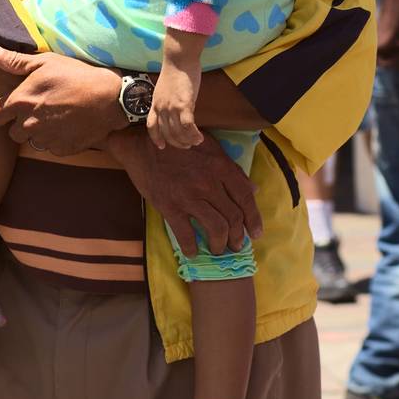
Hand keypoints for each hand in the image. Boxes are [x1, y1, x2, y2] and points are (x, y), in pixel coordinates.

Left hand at [0, 43, 122, 155]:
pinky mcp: (62, 149)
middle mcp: (28, 124)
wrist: (110, 98)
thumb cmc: (76, 75)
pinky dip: (56, 140)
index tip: (15, 105)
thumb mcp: (46, 62)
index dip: (3, 111)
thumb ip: (15, 60)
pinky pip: (51, 148)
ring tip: (55, 117)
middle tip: (39, 110)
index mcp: (20, 102)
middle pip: (12, 132)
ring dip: (39, 132)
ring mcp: (45, 139)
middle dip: (21, 123)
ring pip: (32, 141)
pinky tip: (68, 126)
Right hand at [109, 128, 262, 257]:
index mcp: (221, 166)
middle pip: (233, 216)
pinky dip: (192, 248)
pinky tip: (193, 252)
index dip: (254, 219)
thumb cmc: (179, 145)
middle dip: (238, 236)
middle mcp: (208, 182)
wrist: (143, 145)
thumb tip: (253, 188)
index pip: (245, 197)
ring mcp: (189, 196)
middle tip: (236, 245)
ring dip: (220, 244)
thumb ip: (232, 169)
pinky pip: (186, 234)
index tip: (256, 233)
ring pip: (216, 228)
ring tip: (218, 249)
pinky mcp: (170, 206)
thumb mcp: (210, 148)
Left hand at [147, 59, 202, 149]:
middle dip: (177, 142)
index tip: (162, 146)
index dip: (156, 138)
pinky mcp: (184, 105)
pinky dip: (194, 134)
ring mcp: (171, 107)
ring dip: (187, 140)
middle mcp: (161, 108)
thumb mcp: (165, 88)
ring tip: (196, 141)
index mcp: (155, 103)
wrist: (179, 59)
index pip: (152, 126)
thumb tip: (177, 110)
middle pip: (167, 133)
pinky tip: (200, 136)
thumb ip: (168, 101)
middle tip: (187, 145)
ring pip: (178, 132)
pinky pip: (188, 126)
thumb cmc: (175, 70)